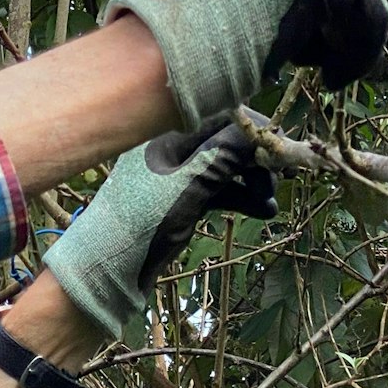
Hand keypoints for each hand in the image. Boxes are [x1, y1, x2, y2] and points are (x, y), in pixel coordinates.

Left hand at [42, 114, 279, 338]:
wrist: (105, 272)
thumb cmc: (141, 224)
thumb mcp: (187, 189)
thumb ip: (224, 157)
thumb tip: (262, 132)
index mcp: (165, 134)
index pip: (221, 116)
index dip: (255, 130)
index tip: (282, 150)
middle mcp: (171, 147)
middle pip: (226, 140)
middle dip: (254, 159)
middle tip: (278, 181)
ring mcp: (175, 175)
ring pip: (224, 167)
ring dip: (251, 182)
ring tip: (270, 205)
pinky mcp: (180, 199)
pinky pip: (217, 189)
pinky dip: (239, 197)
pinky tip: (262, 211)